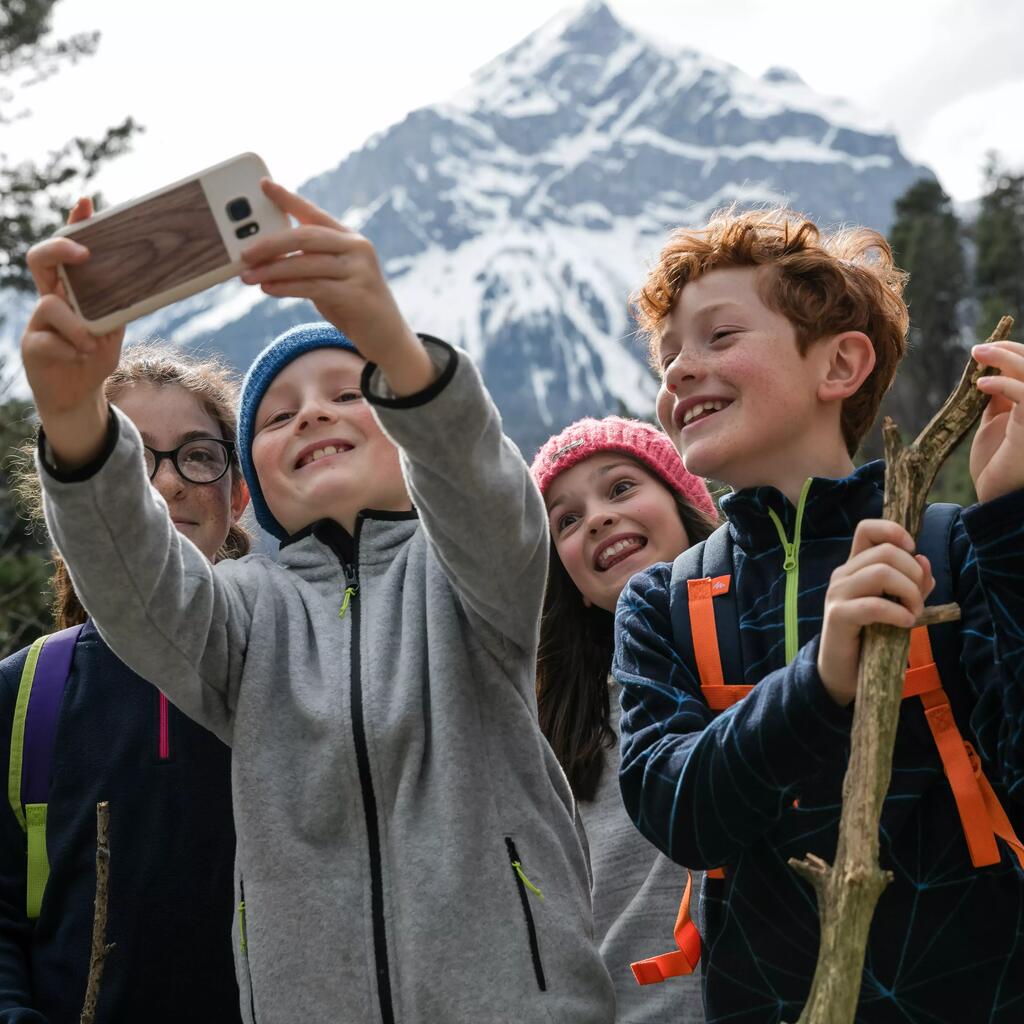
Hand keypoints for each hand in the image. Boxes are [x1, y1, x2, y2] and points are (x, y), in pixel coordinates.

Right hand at [21, 198, 122, 465]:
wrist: (78, 396)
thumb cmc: (94, 356)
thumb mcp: (114, 328)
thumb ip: (119, 305)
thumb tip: (147, 280)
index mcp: (70, 291)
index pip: (67, 250)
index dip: (74, 224)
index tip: (87, 203)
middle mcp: (50, 299)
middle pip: (40, 258)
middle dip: (60, 247)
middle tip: (85, 254)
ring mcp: (38, 322)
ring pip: (51, 306)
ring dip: (78, 327)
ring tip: (91, 345)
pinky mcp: (32, 346)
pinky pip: (50, 340)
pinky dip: (71, 351)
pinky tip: (78, 359)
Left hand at [240, 180, 432, 393]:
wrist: (388, 338)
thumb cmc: (354, 306)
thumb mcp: (332, 278)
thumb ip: (309, 263)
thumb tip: (266, 256)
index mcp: (350, 238)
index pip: (314, 212)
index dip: (288, 198)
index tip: (263, 184)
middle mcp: (357, 248)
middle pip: (306, 236)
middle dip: (271, 243)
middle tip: (244, 253)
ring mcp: (360, 270)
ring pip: (306, 263)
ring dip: (272, 269)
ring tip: (248, 277)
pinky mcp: (357, 295)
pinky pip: (313, 287)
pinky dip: (286, 287)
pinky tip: (268, 289)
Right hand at [817, 520, 933, 705]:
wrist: (842, 672)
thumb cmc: (871, 636)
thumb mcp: (898, 605)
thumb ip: (912, 583)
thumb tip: (924, 560)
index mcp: (856, 566)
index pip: (867, 529)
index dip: (893, 531)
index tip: (912, 550)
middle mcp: (843, 574)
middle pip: (885, 552)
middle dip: (913, 574)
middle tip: (918, 600)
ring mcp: (838, 594)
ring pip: (882, 572)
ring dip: (909, 593)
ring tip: (912, 613)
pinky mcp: (838, 616)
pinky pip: (874, 605)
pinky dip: (898, 613)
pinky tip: (905, 624)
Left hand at [970, 341, 1023, 502]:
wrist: (996, 496)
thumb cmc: (997, 462)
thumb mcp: (997, 422)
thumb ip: (1000, 397)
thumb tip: (992, 371)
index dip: (1014, 352)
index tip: (986, 349)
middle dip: (1010, 350)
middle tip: (978, 349)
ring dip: (1006, 358)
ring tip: (978, 355)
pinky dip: (1002, 384)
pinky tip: (980, 386)